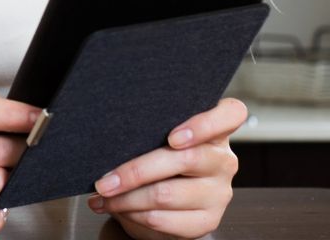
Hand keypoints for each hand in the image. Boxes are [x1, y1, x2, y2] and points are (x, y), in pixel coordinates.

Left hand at [87, 98, 248, 238]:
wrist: (166, 199)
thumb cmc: (158, 155)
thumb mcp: (157, 136)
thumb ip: (150, 129)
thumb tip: (109, 137)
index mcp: (216, 131)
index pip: (231, 115)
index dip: (204, 124)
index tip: (173, 137)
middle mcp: (223, 160)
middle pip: (184, 160)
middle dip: (135, 172)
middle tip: (104, 180)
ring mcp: (219, 192)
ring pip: (167, 194)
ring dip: (127, 198)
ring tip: (104, 195)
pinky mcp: (209, 220)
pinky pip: (166, 219)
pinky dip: (135, 215)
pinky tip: (119, 208)